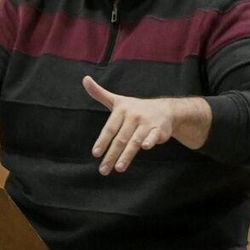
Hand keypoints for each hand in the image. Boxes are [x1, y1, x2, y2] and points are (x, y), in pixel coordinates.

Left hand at [84, 76, 211, 174]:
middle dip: (111, 155)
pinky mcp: (159, 129)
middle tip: (103, 170)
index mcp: (122, 110)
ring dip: (126, 155)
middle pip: (120, 138)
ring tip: (118, 168)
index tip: (96, 153)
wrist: (165, 109)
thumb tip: (85, 79)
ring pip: (134, 141)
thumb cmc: (136, 108)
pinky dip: (150, 141)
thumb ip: (100, 93)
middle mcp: (134, 116)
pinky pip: (153, 136)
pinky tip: (145, 148)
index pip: (110, 128)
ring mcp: (147, 123)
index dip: (102, 141)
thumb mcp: (118, 101)